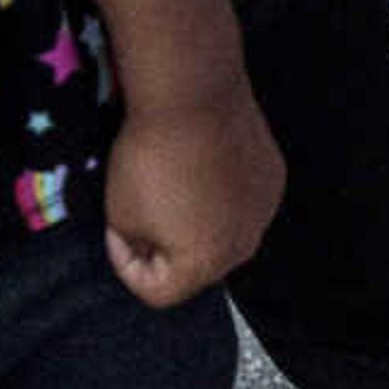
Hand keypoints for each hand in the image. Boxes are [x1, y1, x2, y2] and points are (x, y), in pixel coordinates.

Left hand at [100, 83, 283, 307]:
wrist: (192, 97)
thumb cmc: (150, 158)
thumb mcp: (120, 214)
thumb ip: (136, 246)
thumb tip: (146, 247)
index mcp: (203, 264)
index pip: (158, 291)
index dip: (126, 265)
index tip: (116, 232)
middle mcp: (242, 248)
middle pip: (197, 266)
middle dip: (166, 246)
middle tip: (141, 212)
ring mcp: (263, 214)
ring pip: (225, 233)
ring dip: (198, 220)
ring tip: (174, 184)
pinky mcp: (272, 181)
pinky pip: (243, 202)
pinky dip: (222, 192)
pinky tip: (203, 164)